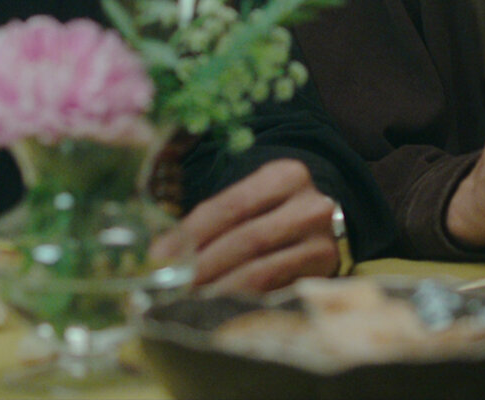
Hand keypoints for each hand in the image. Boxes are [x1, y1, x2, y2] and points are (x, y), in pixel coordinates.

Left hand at [155, 159, 338, 292]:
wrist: (314, 225)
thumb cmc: (268, 211)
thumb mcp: (246, 200)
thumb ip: (210, 220)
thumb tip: (161, 256)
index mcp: (286, 175)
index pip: (231, 205)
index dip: (192, 233)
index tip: (160, 256)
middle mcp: (310, 206)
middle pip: (246, 239)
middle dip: (203, 266)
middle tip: (170, 287)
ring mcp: (321, 244)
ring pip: (261, 271)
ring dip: (218, 289)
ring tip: (188, 300)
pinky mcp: (324, 277)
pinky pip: (275, 294)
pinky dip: (241, 303)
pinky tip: (217, 309)